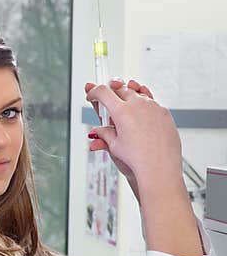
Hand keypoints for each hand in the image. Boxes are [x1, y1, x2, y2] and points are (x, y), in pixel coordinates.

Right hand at [84, 78, 152, 199]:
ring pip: (137, 93)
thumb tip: (96, 132)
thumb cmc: (138, 158)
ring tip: (123, 109)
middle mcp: (138, 105)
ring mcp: (153, 106)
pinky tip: (139, 116)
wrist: (160, 166)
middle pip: (120, 89)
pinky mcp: (163, 112)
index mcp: (122, 111)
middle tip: (106, 101)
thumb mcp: (114, 145)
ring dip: (128, 97)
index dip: (93, 92)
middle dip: (111, 93)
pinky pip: (151, 102)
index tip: (91, 95)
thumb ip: (104, 134)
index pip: (103, 92)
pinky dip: (142, 105)